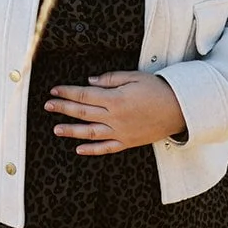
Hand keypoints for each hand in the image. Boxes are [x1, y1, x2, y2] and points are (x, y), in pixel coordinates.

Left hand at [44, 70, 186, 154]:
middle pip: (83, 112)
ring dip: (71, 131)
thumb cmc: (158, 89)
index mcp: (115, 99)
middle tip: (48, 106)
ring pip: (90, 132)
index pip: (84, 95)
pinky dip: (92, 150)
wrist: (180, 109)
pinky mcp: (128, 142)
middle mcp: (115, 117)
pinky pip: (106, 148)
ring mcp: (121, 132)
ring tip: (56, 129)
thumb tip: (90, 81)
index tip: (54, 90)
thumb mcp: (134, 77)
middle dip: (63, 108)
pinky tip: (79, 149)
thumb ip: (110, 79)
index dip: (67, 92)